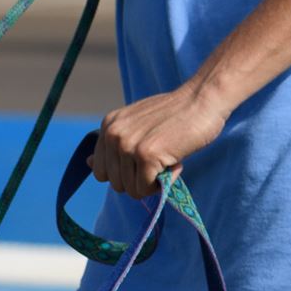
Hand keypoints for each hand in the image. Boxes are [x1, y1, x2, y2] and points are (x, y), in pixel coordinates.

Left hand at [89, 83, 227, 198]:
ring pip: (131, 190)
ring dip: (153, 182)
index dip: (124, 173)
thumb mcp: (136, 126)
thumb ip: (113, 145)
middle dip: (139, 179)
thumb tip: (87, 163)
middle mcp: (113, 135)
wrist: (202, 100)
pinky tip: (174, 163)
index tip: (143, 160)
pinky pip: (146, 189)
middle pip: (116, 185)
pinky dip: (163, 183)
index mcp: (108, 126)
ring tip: (167, 158)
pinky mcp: (145, 155)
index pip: (100, 172)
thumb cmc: (174, 115)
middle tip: (159, 157)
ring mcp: (128, 145)